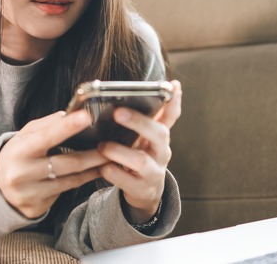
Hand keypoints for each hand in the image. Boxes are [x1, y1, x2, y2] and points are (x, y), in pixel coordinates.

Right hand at [0, 110, 108, 218]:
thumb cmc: (15, 157)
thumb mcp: (23, 137)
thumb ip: (45, 126)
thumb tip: (67, 115)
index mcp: (18, 151)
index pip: (46, 137)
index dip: (67, 127)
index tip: (86, 116)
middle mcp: (22, 174)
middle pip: (67, 163)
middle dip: (93, 155)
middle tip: (112, 146)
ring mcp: (30, 194)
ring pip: (70, 180)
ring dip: (93, 169)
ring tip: (109, 160)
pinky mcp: (37, 208)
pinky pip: (65, 192)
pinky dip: (81, 181)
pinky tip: (93, 173)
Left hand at [97, 80, 182, 222]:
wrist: (145, 191)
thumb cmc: (139, 156)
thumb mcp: (145, 137)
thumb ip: (145, 117)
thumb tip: (141, 94)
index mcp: (161, 135)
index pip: (172, 115)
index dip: (174, 101)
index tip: (172, 85)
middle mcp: (162, 152)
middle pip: (158, 134)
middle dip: (138, 122)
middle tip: (118, 112)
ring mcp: (154, 172)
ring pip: (141, 160)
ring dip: (118, 151)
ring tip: (102, 146)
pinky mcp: (142, 189)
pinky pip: (126, 180)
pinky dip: (112, 172)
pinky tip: (102, 167)